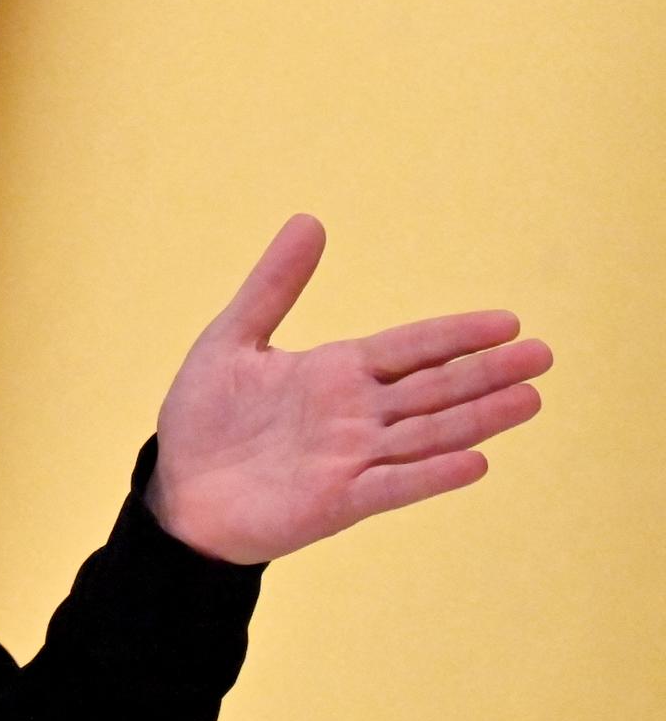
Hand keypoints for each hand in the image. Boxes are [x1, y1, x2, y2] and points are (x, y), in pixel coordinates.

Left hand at [145, 213, 549, 563]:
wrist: (176, 488)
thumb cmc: (206, 415)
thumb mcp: (233, 337)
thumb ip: (274, 285)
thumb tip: (309, 220)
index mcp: (336, 372)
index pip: (410, 348)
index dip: (456, 335)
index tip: (507, 322)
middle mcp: (356, 414)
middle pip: (433, 388)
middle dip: (486, 372)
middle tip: (544, 355)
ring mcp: (352, 458)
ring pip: (428, 434)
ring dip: (478, 419)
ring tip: (530, 399)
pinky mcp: (338, 501)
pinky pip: (394, 484)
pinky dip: (432, 474)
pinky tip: (475, 462)